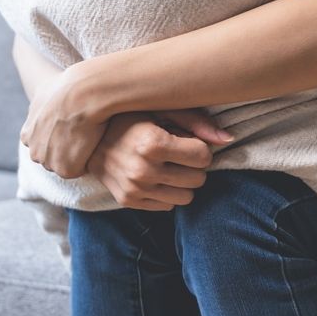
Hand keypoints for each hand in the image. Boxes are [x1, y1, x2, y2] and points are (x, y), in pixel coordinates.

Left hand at [20, 64, 108, 179]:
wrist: (82, 93)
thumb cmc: (67, 88)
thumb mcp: (44, 91)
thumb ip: (40, 104)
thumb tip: (43, 98)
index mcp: (27, 135)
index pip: (44, 143)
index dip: (60, 135)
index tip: (71, 125)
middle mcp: (33, 151)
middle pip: (53, 157)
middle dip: (66, 148)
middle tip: (83, 131)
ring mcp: (48, 162)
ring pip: (66, 164)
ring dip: (78, 154)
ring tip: (89, 135)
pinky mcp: (65, 169)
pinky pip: (80, 169)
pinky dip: (89, 159)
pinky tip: (94, 141)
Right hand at [87, 108, 233, 210]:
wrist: (87, 136)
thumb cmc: (130, 116)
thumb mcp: (161, 109)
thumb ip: (196, 122)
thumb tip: (229, 140)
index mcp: (151, 143)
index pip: (203, 157)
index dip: (199, 148)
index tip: (188, 140)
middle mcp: (142, 170)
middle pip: (198, 179)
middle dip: (194, 165)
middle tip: (179, 153)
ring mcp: (134, 189)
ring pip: (186, 197)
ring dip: (183, 182)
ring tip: (168, 165)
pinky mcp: (128, 201)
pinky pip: (168, 206)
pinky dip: (166, 192)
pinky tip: (155, 175)